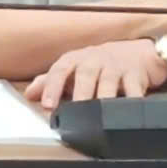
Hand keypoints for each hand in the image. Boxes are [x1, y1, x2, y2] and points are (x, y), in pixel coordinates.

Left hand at [24, 40, 166, 111]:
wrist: (138, 52)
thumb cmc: (99, 63)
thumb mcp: (73, 68)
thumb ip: (50, 81)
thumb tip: (28, 95)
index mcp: (75, 59)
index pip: (59, 70)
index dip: (51, 87)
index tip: (47, 105)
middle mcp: (94, 60)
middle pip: (84, 75)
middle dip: (79, 93)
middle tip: (76, 112)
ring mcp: (116, 66)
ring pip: (108, 81)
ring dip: (103, 97)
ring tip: (100, 115)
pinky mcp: (136, 75)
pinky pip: (135, 88)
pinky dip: (133, 99)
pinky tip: (130, 110)